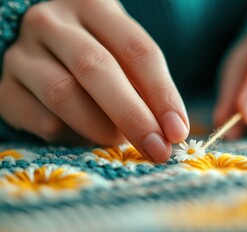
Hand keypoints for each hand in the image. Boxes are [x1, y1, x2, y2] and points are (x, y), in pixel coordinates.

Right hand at [0, 0, 188, 161]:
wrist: (45, 52)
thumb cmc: (98, 54)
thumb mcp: (124, 56)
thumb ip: (145, 85)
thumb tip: (170, 130)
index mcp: (94, 6)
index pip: (137, 50)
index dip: (162, 94)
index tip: (178, 131)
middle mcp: (51, 21)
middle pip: (96, 68)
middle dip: (132, 116)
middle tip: (157, 149)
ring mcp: (21, 52)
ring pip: (63, 94)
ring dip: (100, 128)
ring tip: (119, 141)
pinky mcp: (4, 87)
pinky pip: (40, 119)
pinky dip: (70, 135)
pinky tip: (83, 135)